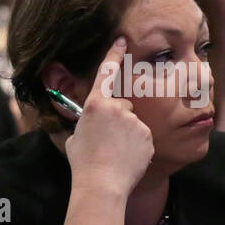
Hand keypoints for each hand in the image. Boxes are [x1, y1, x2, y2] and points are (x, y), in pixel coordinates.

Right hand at [64, 36, 152, 196]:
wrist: (102, 185)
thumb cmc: (83, 163)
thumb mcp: (76, 138)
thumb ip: (86, 123)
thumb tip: (89, 123)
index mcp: (96, 104)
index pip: (106, 72)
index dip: (115, 54)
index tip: (122, 40)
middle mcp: (117, 108)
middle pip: (124, 105)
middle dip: (120, 118)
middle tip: (109, 141)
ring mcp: (135, 122)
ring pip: (134, 123)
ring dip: (128, 135)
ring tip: (117, 154)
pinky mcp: (148, 136)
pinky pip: (143, 138)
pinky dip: (138, 147)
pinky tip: (128, 159)